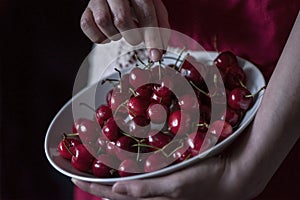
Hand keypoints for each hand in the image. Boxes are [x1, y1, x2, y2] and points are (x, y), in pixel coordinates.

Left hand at [71, 125, 266, 199]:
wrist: (232, 176)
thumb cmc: (206, 181)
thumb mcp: (176, 187)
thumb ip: (147, 190)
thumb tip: (115, 189)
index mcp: (152, 198)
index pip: (115, 195)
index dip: (94, 186)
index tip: (74, 177)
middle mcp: (153, 193)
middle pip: (118, 189)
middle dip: (99, 180)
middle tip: (83, 169)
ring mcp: (161, 184)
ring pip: (130, 181)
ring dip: (113, 172)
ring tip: (99, 164)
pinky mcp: (169, 176)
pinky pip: (144, 173)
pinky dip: (131, 167)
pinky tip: (128, 159)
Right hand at [80, 0, 169, 60]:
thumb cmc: (138, 2)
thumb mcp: (154, 8)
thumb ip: (160, 26)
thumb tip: (159, 52)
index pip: (146, 12)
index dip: (152, 36)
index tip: (155, 55)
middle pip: (122, 20)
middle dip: (132, 36)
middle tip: (135, 36)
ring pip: (103, 22)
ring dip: (115, 35)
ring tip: (121, 32)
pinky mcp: (86, 9)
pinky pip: (87, 25)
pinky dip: (99, 37)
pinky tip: (108, 33)